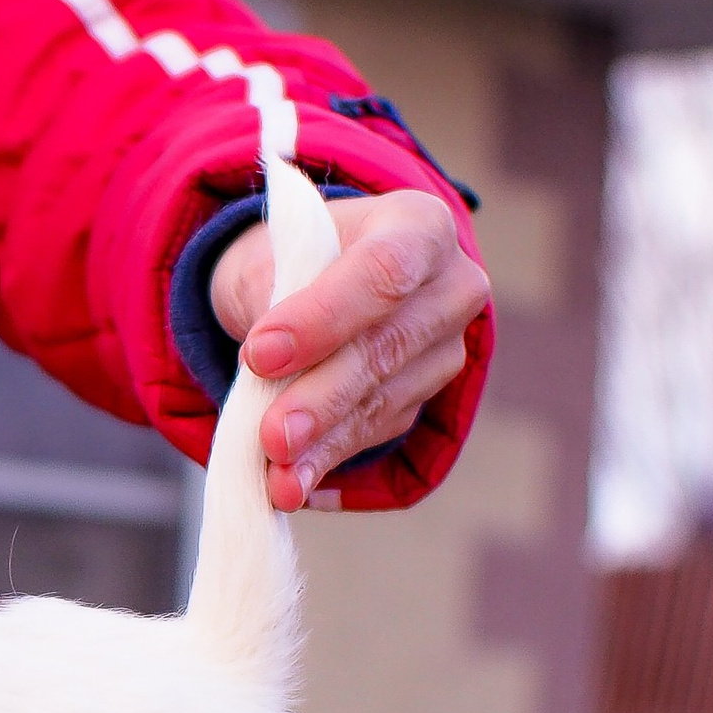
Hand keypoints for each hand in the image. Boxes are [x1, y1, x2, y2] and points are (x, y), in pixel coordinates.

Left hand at [208, 188, 489, 510]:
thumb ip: (268, 294)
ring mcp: (445, 349)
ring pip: (384, 400)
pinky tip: (295, 484)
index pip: (384, 270)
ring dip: (325, 444)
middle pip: (387, 347)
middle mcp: (451, 288)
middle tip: (272, 437)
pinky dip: (329, 460)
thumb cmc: (287, 261)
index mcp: (418, 228)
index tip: (261, 354)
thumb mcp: (265, 258)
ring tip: (277, 477)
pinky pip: (377, 433)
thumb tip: (266, 358)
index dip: (324, 317)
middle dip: (323, 398)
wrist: (305, 286)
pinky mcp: (425, 398)